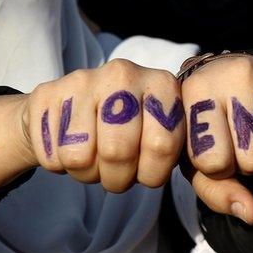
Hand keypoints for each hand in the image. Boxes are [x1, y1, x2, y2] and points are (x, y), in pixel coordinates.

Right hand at [21, 59, 184, 190]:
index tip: (146, 173)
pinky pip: (52, 154)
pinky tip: (66, 146)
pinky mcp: (46, 94)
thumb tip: (206, 171)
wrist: (70, 114)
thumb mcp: (159, 136)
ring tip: (92, 159)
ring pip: (80, 157)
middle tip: (115, 173)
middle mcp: (124, 74)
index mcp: (162, 84)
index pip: (163, 146)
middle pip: (118, 152)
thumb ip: (176, 149)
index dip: (152, 174)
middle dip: (117, 178)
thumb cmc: (126, 134)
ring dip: (87, 173)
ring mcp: (83, 79)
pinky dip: (59, 164)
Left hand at [180, 55, 252, 223]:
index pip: (215, 162)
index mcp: (198, 89)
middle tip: (242, 139)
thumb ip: (215, 190)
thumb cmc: (209, 122)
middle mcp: (236, 73)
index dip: (217, 166)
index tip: (215, 146)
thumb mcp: (196, 156)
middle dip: (249, 162)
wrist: (229, 73)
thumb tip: (252, 213)